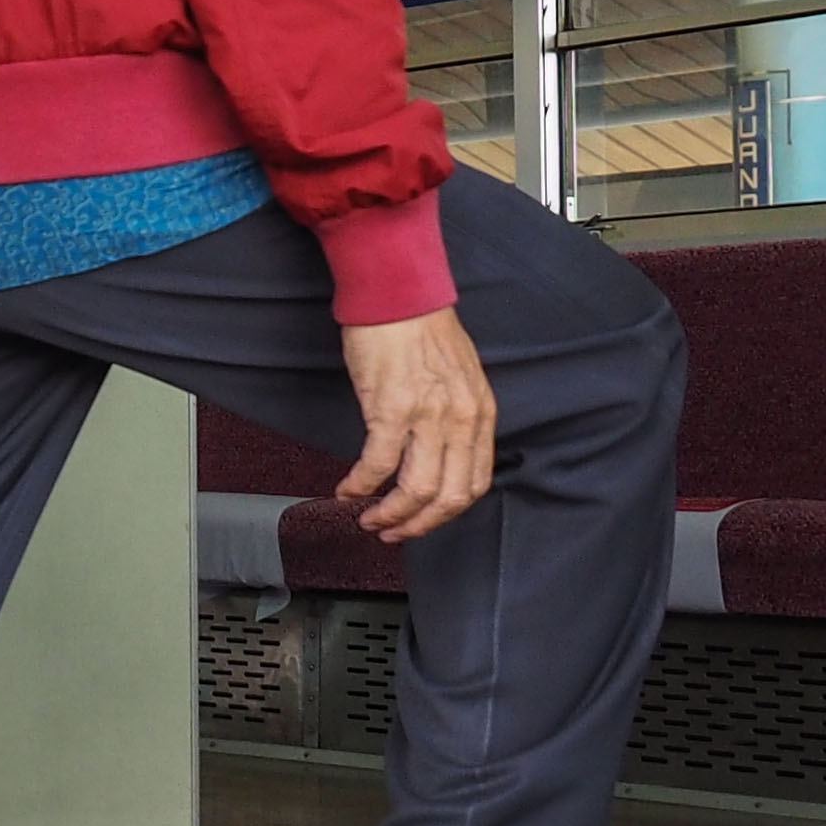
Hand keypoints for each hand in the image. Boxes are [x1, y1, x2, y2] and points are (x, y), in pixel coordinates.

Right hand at [337, 308, 493, 541]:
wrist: (397, 293)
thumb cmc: (420, 327)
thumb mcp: (458, 377)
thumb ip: (454, 416)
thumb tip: (434, 451)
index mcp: (479, 413)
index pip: (474, 483)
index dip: (446, 514)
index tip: (422, 521)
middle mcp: (461, 420)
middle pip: (448, 497)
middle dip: (417, 525)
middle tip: (392, 532)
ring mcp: (428, 416)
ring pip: (415, 489)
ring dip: (388, 513)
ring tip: (367, 517)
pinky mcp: (391, 408)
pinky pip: (377, 465)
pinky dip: (360, 486)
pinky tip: (347, 489)